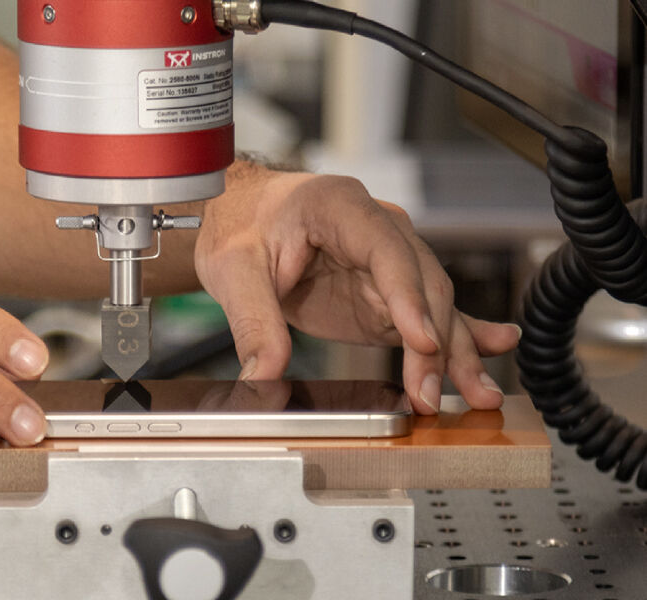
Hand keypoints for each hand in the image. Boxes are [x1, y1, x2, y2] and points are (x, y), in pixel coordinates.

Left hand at [195, 170, 520, 414]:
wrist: (239, 216)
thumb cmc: (240, 223)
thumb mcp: (233, 269)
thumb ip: (253, 321)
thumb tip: (262, 374)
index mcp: (339, 207)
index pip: (387, 251)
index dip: (407, 296)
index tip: (421, 340)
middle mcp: (375, 229)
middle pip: (421, 283)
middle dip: (433, 343)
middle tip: (428, 393)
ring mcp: (386, 262)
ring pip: (435, 304)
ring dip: (456, 351)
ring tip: (479, 394)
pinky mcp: (384, 294)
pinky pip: (426, 315)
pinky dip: (459, 337)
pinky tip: (495, 350)